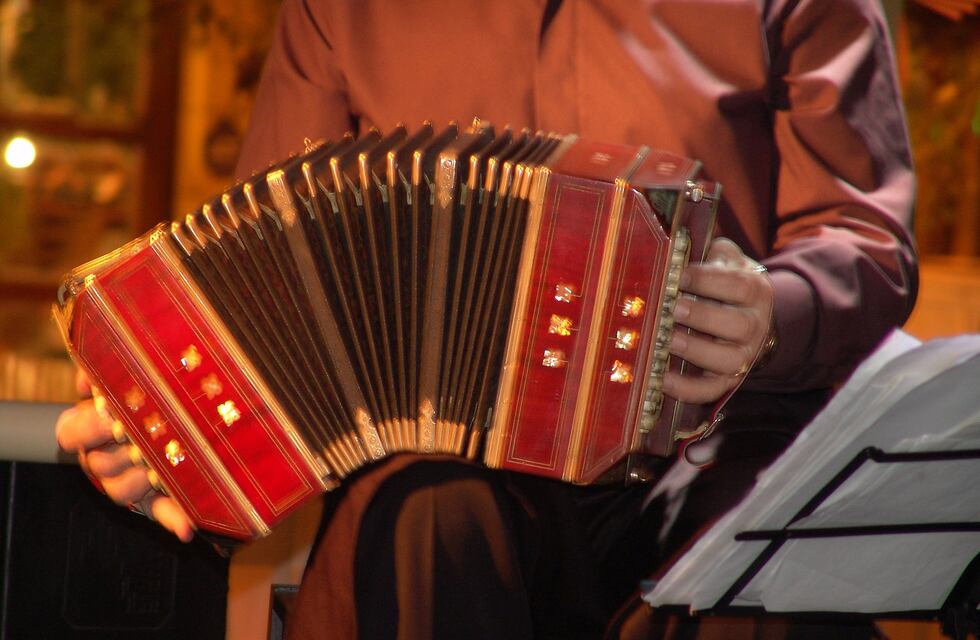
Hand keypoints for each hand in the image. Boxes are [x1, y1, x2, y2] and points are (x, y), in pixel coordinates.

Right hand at [55, 371, 193, 541]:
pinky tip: (188, 527)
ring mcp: (126, 483)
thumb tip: (89, 379)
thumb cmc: (141, 394)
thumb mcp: (120, 379)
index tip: (110, 412)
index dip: (89, 426)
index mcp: (87, 431)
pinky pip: (160, 513)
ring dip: (146, 478)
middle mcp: (102, 460)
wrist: (171, 414)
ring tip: (166, 465)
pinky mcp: (154, 499)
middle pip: (100, 464)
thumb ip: (104, 373)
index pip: (71, 434)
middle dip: (124, 449)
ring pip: (124, 490)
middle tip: (145, 436)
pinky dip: (174, 520)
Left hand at [663, 238, 773, 404]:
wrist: (749, 315)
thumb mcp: (725, 260)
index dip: (706, 280)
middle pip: (738, 325)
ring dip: (696, 351)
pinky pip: (712, 390)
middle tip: (672, 308)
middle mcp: (755, 325)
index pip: (737, 285)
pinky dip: (687, 389)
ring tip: (667, 341)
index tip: (677, 275)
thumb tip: (675, 243)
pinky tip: (663, 378)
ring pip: (729, 360)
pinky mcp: (728, 379)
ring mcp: (744, 355)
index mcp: (755, 290)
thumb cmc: (725, 282)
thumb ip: (708, 252)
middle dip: (702, 316)